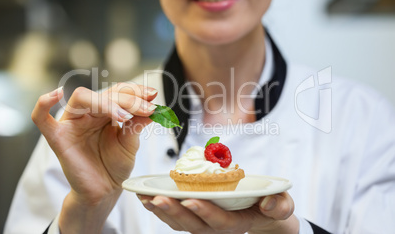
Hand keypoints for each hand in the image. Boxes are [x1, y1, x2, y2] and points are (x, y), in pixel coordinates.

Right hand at [31, 83, 157, 232]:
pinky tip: (56, 94)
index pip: (117, 92)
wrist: (104, 191)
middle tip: (147, 108)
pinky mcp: (58, 138)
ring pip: (83, 99)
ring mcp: (72, 124)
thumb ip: (136, 124)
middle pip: (104, 94)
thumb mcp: (130, 143)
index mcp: (105, 112)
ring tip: (125, 116)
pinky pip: (41, 118)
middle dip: (128, 99)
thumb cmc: (115, 166)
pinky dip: (43, 104)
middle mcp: (87, 114)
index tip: (153, 96)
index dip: (135, 91)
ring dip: (106, 102)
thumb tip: (151, 107)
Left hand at [139, 192, 297, 233]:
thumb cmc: (269, 205)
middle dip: (174, 212)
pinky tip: (145, 199)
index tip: (190, 200)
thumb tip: (268, 205)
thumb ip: (280, 205)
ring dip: (161, 212)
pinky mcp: (194, 219)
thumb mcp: (282, 204)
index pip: (219, 221)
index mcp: (238, 223)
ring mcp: (203, 224)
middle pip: (193, 224)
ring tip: (144, 198)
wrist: (260, 212)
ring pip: (180, 223)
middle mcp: (217, 227)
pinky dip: (160, 209)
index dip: (205, 212)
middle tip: (157, 199)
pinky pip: (174, 218)